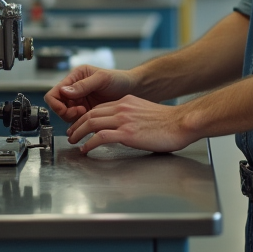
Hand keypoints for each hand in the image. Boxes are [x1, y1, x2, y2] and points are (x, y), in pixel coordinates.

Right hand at [44, 65, 136, 122]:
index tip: (69, 108)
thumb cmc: (119, 79)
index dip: (57, 104)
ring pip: (66, 115)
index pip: (54, 93)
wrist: (133, 90)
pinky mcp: (86, 111)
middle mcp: (74, 89)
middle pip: (58, 107)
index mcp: (75, 77)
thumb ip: (83, 85)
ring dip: (74, 118)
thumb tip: (65, 91)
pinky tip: (92, 119)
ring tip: (88, 113)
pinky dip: (81, 123)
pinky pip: (77, 120)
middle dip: (67, 112)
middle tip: (81, 112)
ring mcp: (80, 101)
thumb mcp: (101, 79)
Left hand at [66, 95, 197, 153]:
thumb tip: (124, 129)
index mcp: (127, 102)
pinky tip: (86, 149)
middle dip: (77, 124)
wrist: (182, 123)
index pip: (99, 107)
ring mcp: (123, 120)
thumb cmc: (169, 123)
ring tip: (73, 141)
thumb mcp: (145, 113)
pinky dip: (89, 143)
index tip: (79, 125)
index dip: (85, 117)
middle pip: (91, 113)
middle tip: (71, 133)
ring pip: (91, 122)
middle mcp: (122, 108)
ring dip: (78, 133)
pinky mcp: (127, 133)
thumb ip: (132, 118)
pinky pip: (100, 136)